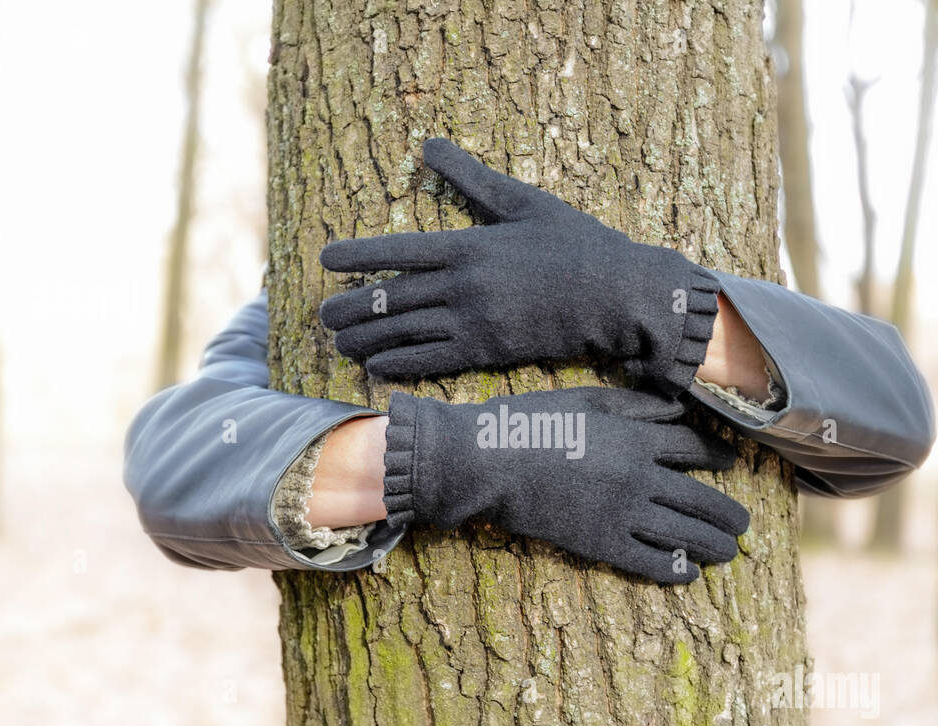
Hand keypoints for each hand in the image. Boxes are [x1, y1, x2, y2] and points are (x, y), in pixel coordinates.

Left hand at [319, 138, 720, 393]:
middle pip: (392, 298)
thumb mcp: (523, 202)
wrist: (617, 296)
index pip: (399, 250)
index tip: (325, 257)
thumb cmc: (576, 245)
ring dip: (368, 339)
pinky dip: (401, 365)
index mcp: (470, 246)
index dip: (359, 255)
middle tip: (320, 314)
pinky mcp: (490, 352)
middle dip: (352, 307)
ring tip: (338, 342)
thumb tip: (428, 144)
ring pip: (406, 332)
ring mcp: (475, 322)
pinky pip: (434, 361)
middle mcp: (464, 286)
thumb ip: (472, 179)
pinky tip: (377, 368)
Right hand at [381, 387, 748, 583]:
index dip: (719, 457)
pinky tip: (690, 574)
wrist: (491, 462)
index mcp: (637, 438)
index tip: (731, 464)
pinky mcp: (600, 543)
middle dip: (727, 514)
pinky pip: (648, 560)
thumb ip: (636, 405)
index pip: (694, 448)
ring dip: (712, 544)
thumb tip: (676, 409)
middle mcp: (640, 477)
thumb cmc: (534, 422)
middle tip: (744, 525)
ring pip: (683, 533)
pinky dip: (673, 569)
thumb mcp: (588, 398)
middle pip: (700, 499)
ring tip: (728, 551)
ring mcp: (622, 513)